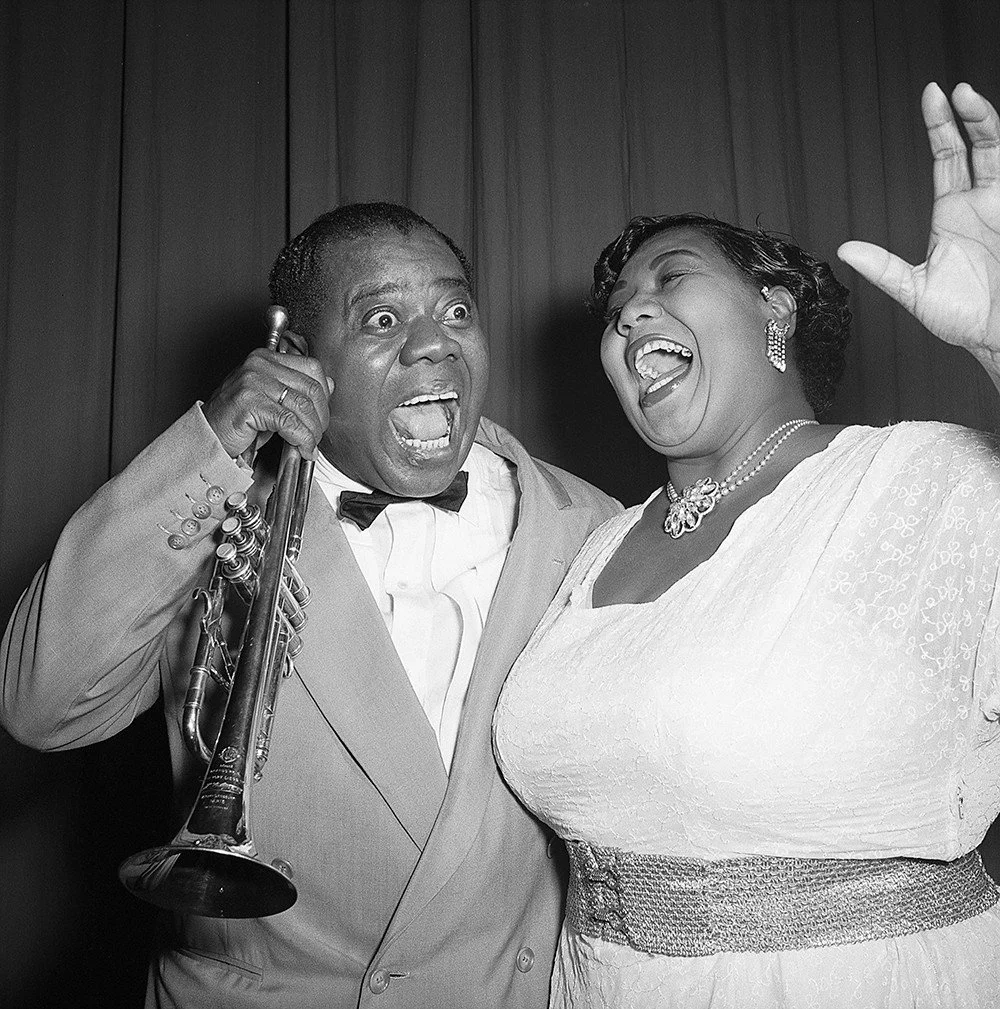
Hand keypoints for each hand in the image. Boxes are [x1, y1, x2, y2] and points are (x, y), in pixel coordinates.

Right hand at [202, 344, 333, 459]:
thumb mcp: (271, 398)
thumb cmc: (237, 419)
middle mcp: (259, 364)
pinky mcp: (250, 403)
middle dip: (321, 417)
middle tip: (317, 435)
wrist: (208, 437)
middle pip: (311, 387)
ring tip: (309, 444)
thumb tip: (329, 385)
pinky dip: (301, 439)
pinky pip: (289, 422)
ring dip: (312, 431)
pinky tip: (301, 448)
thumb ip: (297, 388)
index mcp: (266, 358)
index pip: (312, 367)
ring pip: (302, 406)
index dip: (324, 395)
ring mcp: (253, 381)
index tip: (322, 415)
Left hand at [837, 83, 999, 367]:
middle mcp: (983, 202)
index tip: (931, 96)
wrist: (999, 336)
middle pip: (978, 143)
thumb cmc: (963, 317)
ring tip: (970, 98)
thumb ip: (882, 268)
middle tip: (951, 89)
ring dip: (989, 123)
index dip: (941, 126)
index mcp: (955, 213)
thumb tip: (845, 250)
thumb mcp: (913, 290)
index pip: (949, 156)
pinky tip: (998, 135)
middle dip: (966, 114)